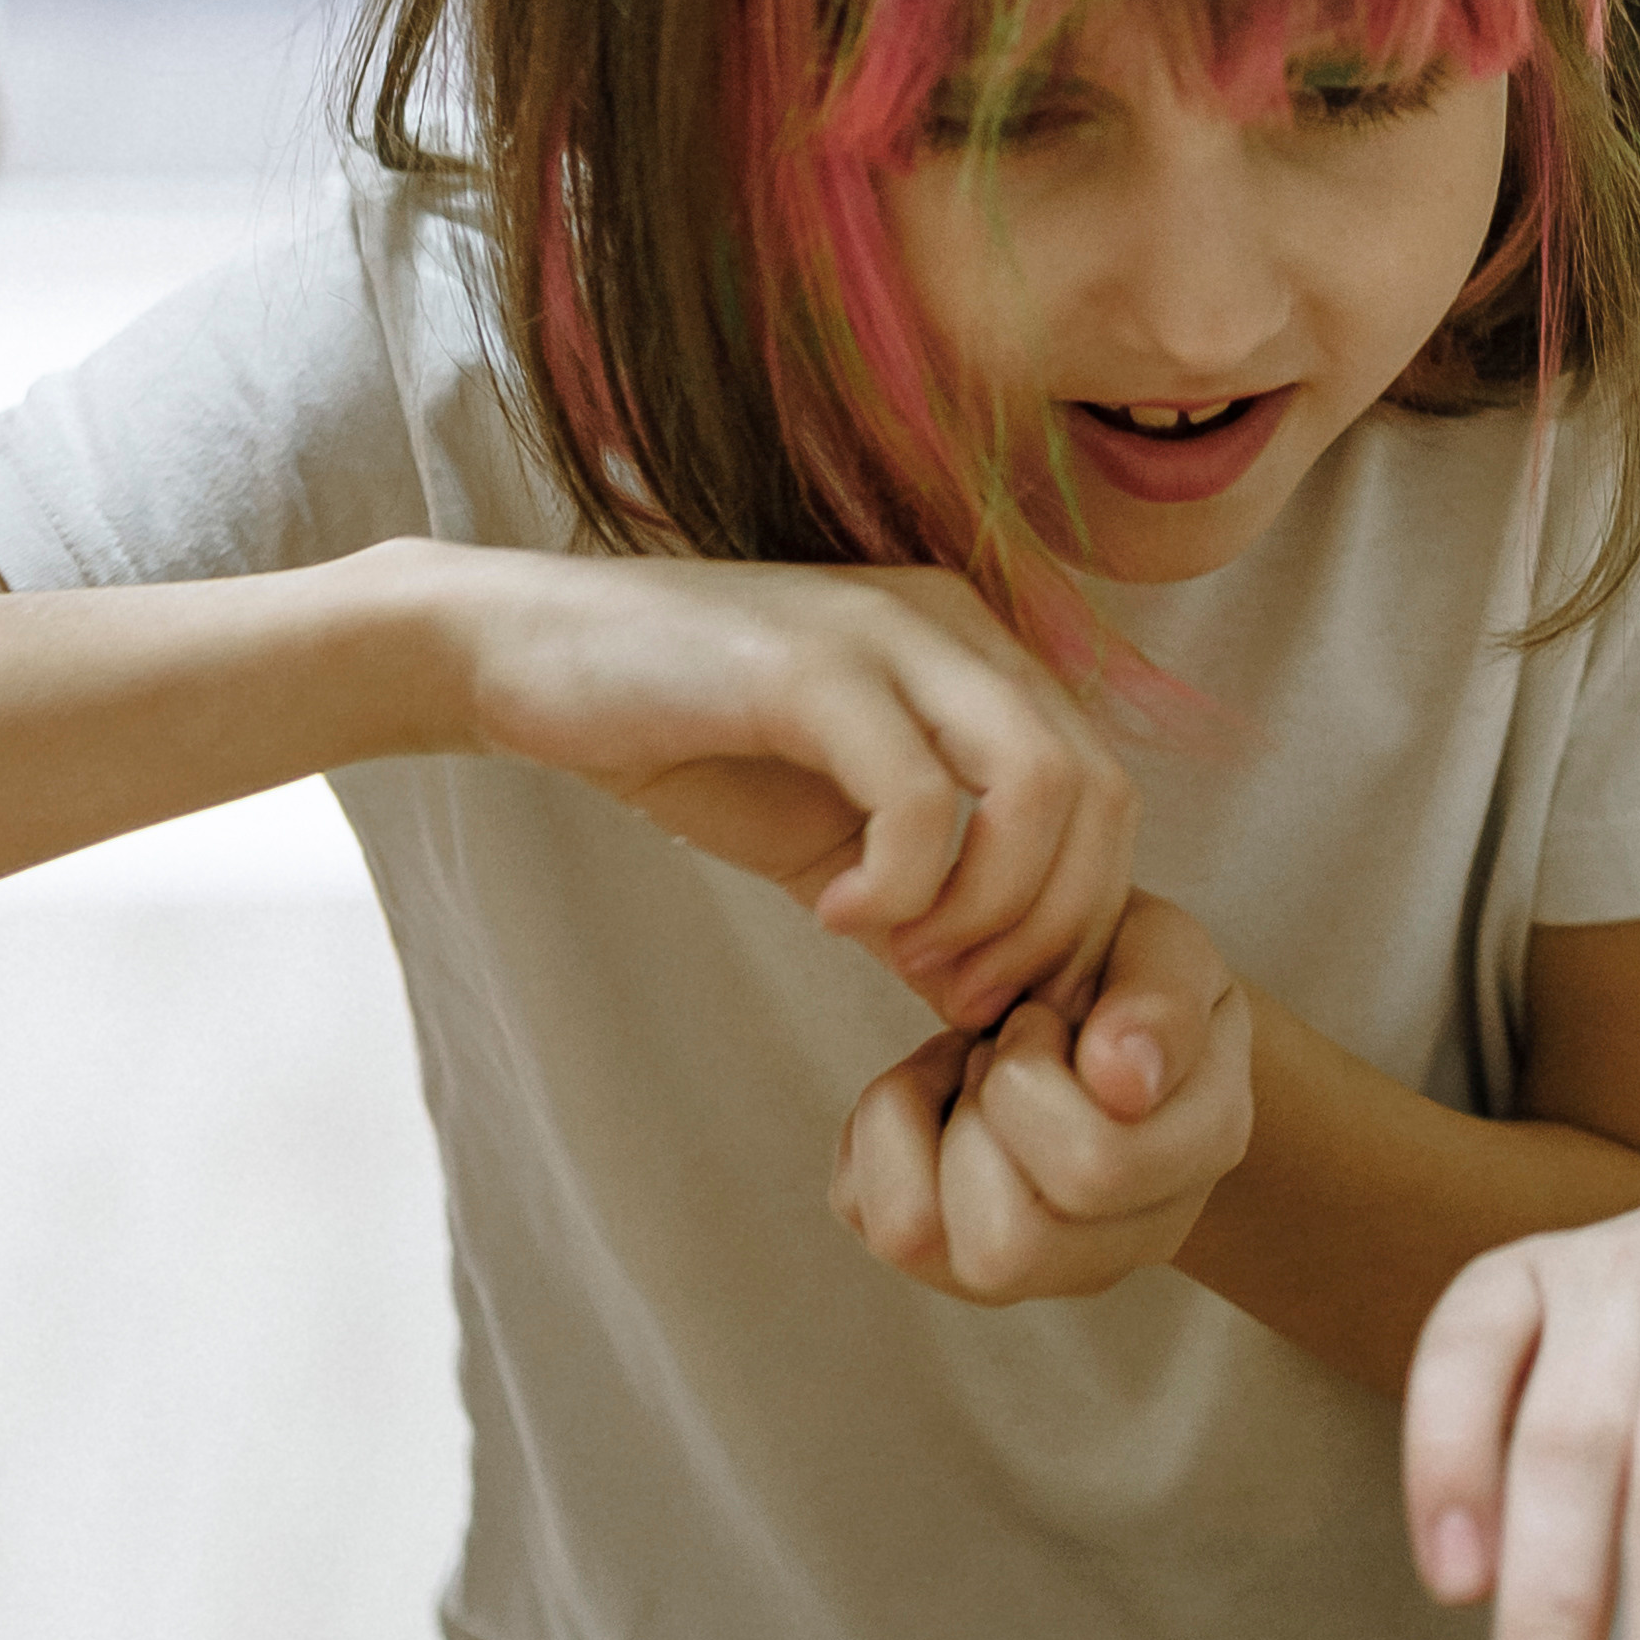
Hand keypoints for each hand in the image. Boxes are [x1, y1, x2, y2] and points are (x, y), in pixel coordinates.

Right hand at [451, 553, 1136, 1030]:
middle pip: (1102, 796)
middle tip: (954, 994)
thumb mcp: (835, 844)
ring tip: (906, 956)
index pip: (1107, 799)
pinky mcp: (814, 664)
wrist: (532, 660)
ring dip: (991, 907)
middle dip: (1050, 927)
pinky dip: (900, 885)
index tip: (985, 997)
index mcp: (982, 662)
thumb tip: (998, 1009)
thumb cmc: (689, 741)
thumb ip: (928, 907)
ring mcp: (892, 634)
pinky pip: (920, 795)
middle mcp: (959, 629)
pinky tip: (835, 914)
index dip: (1077, 920)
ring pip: (1039, 785)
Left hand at [830, 890, 1252, 1301]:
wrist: (1099, 1016)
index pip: (1094, 1171)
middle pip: (1005, 1245)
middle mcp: (1118, 1246)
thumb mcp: (1163, 951)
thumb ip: (1161, 1000)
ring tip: (966, 1072)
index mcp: (1195, 1162)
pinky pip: (863, 1208)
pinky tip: (937, 1094)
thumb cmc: (1130, 982)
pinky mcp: (938, 1258)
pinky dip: (877, 1125)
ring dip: (919, 1120)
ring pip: (915, 1239)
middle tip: (1004, 1051)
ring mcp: (1027, 1270)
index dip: (1036, 1074)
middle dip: (974, 1116)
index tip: (1045, 1022)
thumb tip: (1120, 1077)